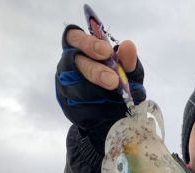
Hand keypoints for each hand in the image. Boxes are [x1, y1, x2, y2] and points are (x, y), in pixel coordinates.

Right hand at [55, 25, 144, 148]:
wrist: (113, 114)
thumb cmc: (117, 81)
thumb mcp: (127, 70)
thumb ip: (127, 60)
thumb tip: (129, 46)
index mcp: (80, 48)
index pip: (74, 38)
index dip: (87, 43)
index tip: (107, 52)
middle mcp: (68, 65)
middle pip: (74, 64)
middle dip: (94, 71)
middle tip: (113, 80)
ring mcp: (66, 87)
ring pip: (77, 88)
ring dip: (97, 92)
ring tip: (116, 97)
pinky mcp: (69, 107)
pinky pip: (80, 108)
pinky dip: (97, 108)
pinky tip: (109, 108)